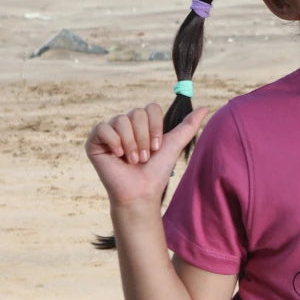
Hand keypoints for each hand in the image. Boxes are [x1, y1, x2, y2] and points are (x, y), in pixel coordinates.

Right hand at [85, 101, 207, 208]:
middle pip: (137, 113)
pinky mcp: (95, 141)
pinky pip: (103, 128)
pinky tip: (117, 155)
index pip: (150, 108)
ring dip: (131, 144)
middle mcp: (125, 124)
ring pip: (121, 120)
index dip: (156, 127)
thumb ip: (188, 127)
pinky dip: (114, 142)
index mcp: (142, 124)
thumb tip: (205, 107)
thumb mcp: (174, 145)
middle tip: (143, 158)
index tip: (156, 148)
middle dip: (144, 138)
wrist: (141, 192)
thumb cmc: (156, 173)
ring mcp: (109, 131)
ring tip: (132, 161)